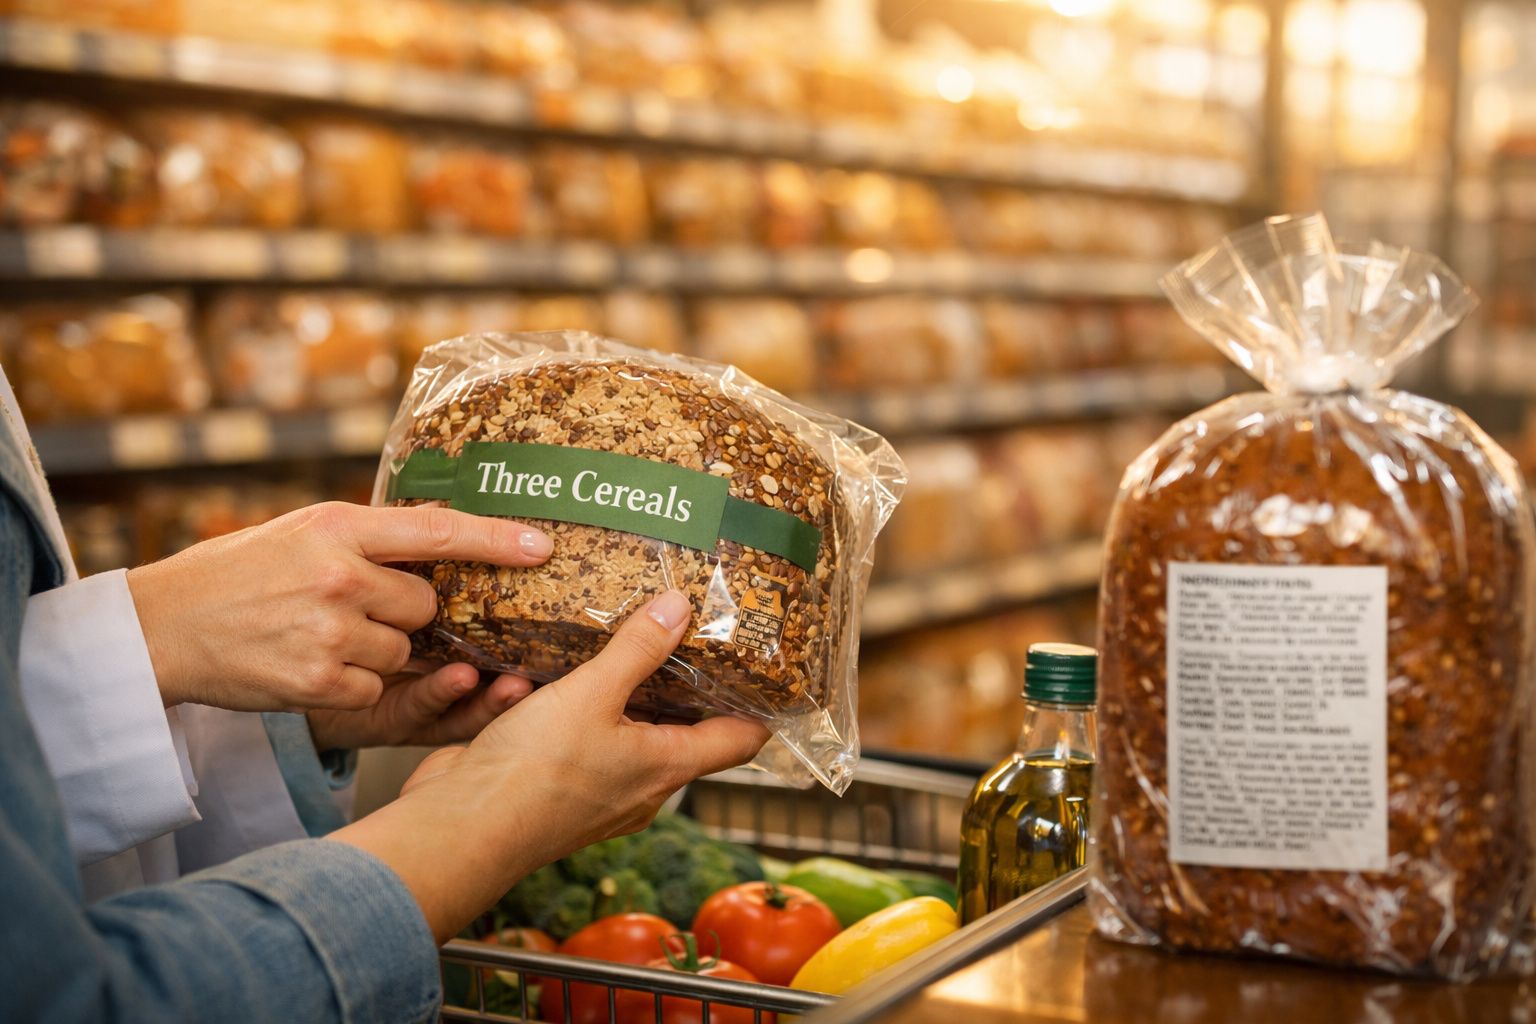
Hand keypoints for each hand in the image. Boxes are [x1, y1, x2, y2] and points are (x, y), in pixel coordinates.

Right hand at [126, 502, 551, 712]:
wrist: (162, 625)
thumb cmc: (239, 574)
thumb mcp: (303, 532)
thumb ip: (369, 536)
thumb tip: (441, 535)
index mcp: (340, 527)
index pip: (438, 530)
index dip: (497, 540)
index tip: (543, 548)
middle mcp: (341, 576)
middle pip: (426, 605)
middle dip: (405, 613)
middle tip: (354, 608)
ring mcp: (331, 631)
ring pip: (404, 652)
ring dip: (377, 653)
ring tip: (320, 636)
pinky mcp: (320, 681)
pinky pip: (375, 690)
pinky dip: (354, 686)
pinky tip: (311, 666)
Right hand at [330, 589, 770, 942]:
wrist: (459, 830)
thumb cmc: (532, 777)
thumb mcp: (592, 695)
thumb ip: (637, 649)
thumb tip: (680, 608)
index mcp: (666, 767)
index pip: (739, 740)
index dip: (759, 707)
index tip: (769, 671)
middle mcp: (639, 786)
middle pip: (682, 730)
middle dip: (683, 685)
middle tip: (686, 631)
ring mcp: (596, 790)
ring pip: (623, 731)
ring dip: (619, 692)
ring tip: (618, 640)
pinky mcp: (553, 786)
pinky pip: (574, 738)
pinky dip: (571, 707)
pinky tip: (553, 675)